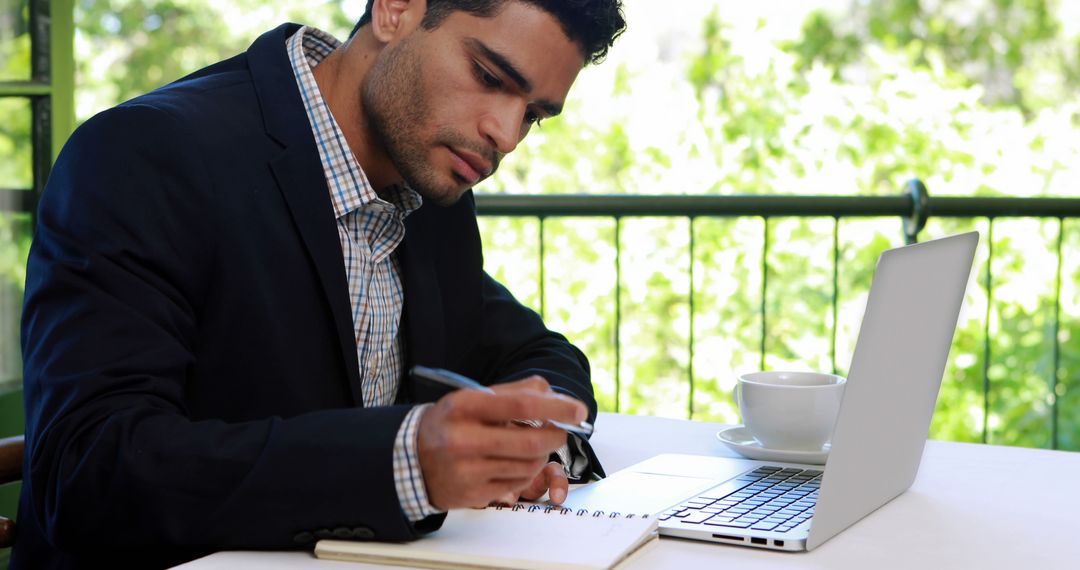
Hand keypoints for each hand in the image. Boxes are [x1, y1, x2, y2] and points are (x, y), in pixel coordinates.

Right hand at [417, 376, 585, 509]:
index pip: (521, 405)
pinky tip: (514, 462)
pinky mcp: (474, 494)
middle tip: (562, 431)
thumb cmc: (449, 424)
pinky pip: (518, 483)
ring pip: (529, 464)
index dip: (556, 407)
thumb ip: (513, 392)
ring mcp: (468, 471)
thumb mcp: (472, 398)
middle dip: (556, 435)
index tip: (579, 410)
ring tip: (532, 445)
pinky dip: (526, 472)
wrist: (411, 460)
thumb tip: (553, 393)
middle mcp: (463, 440)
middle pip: (531, 441)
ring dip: (541, 454)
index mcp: (463, 407)